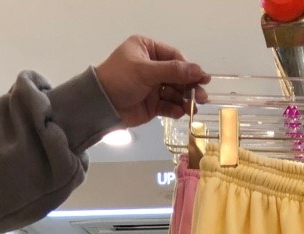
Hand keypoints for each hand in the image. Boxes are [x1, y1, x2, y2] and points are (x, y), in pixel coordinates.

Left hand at [95, 35, 209, 125]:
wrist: (101, 105)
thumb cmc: (120, 79)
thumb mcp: (146, 71)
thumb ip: (173, 71)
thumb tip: (198, 70)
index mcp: (148, 50)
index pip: (174, 57)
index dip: (189, 69)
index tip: (202, 78)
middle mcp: (151, 67)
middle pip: (177, 76)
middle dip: (189, 87)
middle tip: (202, 97)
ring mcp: (152, 86)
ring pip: (174, 92)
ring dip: (184, 100)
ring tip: (193, 108)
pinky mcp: (152, 104)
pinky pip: (168, 106)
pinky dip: (175, 110)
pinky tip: (180, 113)